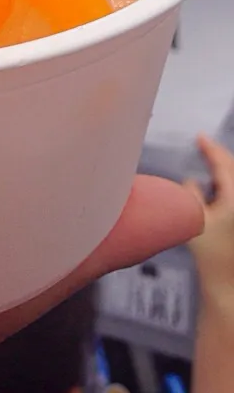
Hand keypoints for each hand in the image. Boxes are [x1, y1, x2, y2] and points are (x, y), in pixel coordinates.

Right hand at [186, 135, 233, 304]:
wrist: (227, 283)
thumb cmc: (211, 252)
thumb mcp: (194, 217)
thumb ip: (191, 192)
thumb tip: (194, 182)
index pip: (224, 165)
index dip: (211, 149)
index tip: (200, 136)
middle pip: (233, 171)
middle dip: (220, 157)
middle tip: (204, 146)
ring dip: (224, 172)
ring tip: (208, 164)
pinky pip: (233, 194)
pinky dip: (226, 186)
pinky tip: (214, 189)